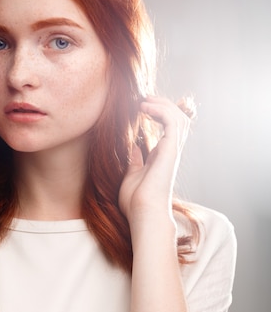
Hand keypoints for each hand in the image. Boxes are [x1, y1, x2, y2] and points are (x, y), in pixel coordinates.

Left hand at [118, 96, 189, 224]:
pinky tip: (144, 108)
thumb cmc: (136, 202)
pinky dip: (161, 110)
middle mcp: (170, 151)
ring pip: (179, 117)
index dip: (161, 112)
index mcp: (162, 156)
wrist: (142, 214)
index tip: (143, 105)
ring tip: (144, 101)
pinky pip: (172, 121)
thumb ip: (135, 160)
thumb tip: (134, 147)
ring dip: (162, 104)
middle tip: (144, 98)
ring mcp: (172, 150)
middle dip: (163, 104)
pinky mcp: (170, 150)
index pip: (170, 127)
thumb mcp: (131, 175)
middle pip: (178, 118)